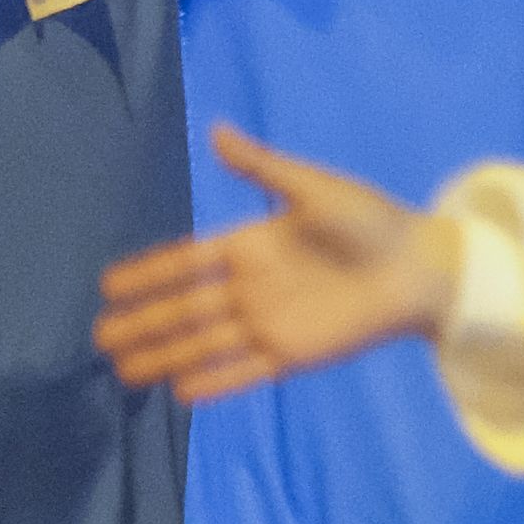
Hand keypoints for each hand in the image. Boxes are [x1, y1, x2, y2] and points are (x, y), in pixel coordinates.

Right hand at [94, 129, 464, 402]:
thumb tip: (217, 130)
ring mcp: (269, 323)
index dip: (148, 274)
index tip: (107, 285)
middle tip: (99, 336)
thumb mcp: (315, 189)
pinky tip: (181, 393)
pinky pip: (247, 370)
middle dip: (142, 322)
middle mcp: (250, 288)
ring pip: (205, 344)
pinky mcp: (295, 353)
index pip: (186, 263)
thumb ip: (263, 167)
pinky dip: (216, 381)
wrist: (424, 266)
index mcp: (250, 246)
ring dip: (166, 357)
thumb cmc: (373, 221)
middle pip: (185, 309)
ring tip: (123, 372)